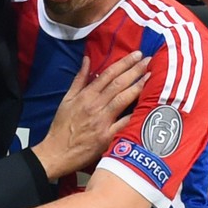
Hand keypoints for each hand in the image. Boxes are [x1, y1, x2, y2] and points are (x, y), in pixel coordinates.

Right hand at [32, 51, 149, 179]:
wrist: (57, 152)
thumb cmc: (61, 126)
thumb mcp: (67, 99)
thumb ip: (79, 79)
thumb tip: (87, 60)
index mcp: (85, 96)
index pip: (108, 74)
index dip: (124, 63)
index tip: (136, 55)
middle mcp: (95, 106)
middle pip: (118, 84)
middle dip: (135, 71)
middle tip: (148, 60)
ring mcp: (102, 121)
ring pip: (123, 99)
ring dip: (138, 87)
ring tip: (150, 77)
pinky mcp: (107, 137)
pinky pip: (124, 123)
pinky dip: (134, 114)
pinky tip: (147, 106)